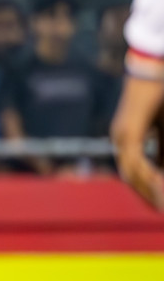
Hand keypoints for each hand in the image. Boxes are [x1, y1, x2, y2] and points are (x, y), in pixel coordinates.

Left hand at [112, 75, 163, 211]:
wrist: (153, 70)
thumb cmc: (162, 95)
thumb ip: (163, 150)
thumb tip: (162, 169)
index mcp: (129, 140)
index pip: (136, 172)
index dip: (148, 189)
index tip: (159, 203)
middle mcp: (121, 140)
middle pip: (131, 177)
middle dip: (147, 195)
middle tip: (159, 210)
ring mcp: (121, 136)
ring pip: (131, 172)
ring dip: (147, 188)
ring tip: (160, 203)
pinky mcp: (127, 131)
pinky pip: (134, 160)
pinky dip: (145, 174)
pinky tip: (159, 182)